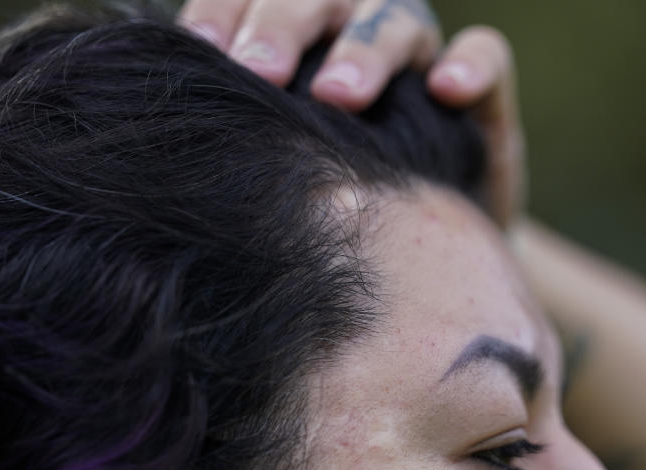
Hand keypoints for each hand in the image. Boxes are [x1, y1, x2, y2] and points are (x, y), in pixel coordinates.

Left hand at [176, 0, 526, 226]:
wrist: (414, 268)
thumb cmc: (328, 220)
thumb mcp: (277, 186)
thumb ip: (236, 150)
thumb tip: (156, 157)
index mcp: (293, 51)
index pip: (253, 3)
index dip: (225, 12)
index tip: (198, 52)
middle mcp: (353, 41)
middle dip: (286, 25)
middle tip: (258, 69)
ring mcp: (419, 65)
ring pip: (398, 18)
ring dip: (366, 48)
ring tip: (339, 96)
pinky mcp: (481, 101)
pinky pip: (488, 57)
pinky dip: (470, 64)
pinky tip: (444, 90)